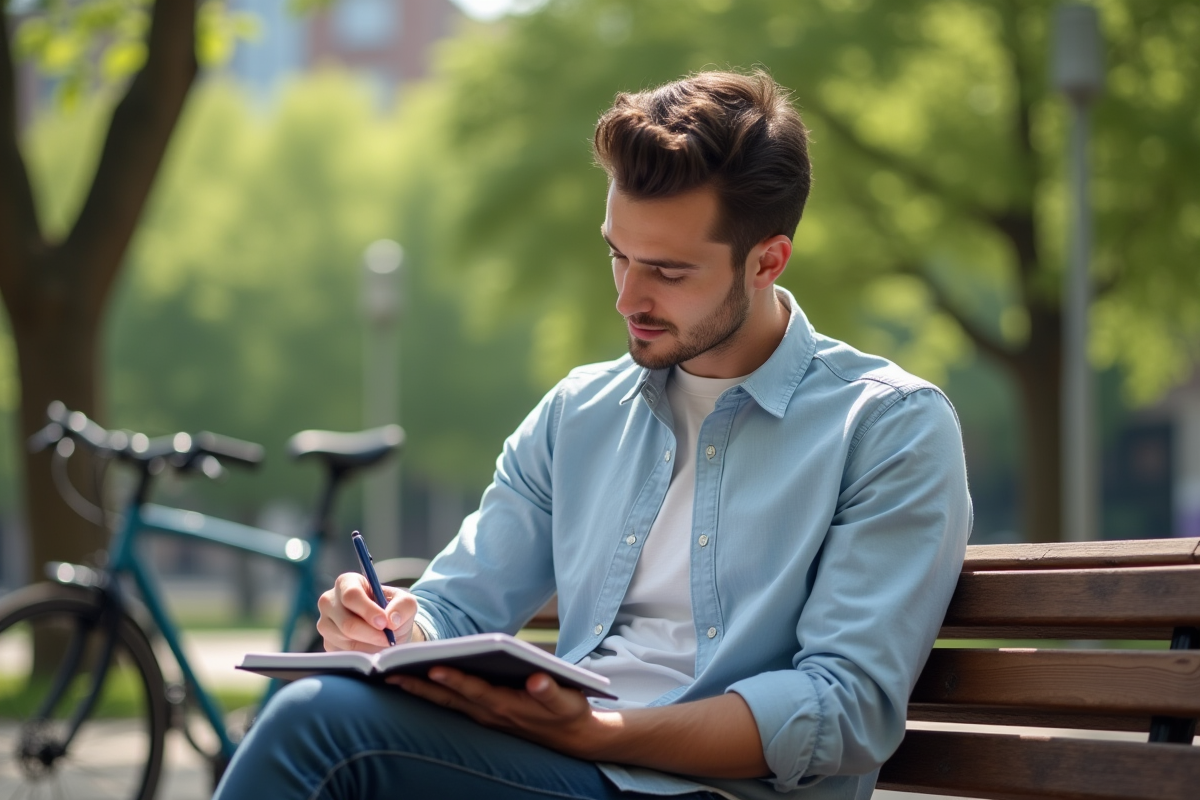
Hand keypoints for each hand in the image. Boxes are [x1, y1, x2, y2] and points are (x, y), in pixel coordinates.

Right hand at [316, 572, 421, 651]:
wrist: (387, 629)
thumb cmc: (392, 609)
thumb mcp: (405, 602)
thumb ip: (403, 606)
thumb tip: (392, 620)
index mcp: (346, 583)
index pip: (351, 595)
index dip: (368, 611)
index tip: (384, 622)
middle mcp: (329, 601)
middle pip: (346, 622)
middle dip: (371, 633)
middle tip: (387, 639)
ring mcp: (325, 623)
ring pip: (345, 640)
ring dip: (368, 645)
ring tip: (382, 642)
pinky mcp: (327, 643)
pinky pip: (343, 653)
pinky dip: (361, 654)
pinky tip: (372, 648)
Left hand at [388, 668, 612, 758]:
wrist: (573, 739)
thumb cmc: (569, 713)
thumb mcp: (568, 701)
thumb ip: (551, 691)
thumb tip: (539, 680)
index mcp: (508, 706)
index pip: (475, 690)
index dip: (454, 680)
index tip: (433, 668)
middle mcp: (490, 713)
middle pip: (448, 698)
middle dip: (418, 686)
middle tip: (388, 674)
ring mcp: (485, 717)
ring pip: (446, 702)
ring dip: (419, 691)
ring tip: (392, 677)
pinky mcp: (485, 716)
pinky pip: (452, 705)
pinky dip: (432, 695)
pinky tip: (417, 684)